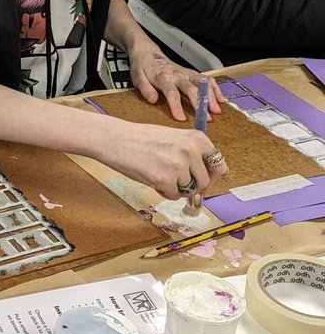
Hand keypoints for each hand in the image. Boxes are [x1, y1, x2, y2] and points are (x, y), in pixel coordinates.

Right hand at [98, 119, 229, 199]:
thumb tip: (206, 180)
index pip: (220, 166)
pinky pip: (173, 195)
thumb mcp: (173, 138)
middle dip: (191, 185)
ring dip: (176, 188)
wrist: (114, 138)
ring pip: (189, 190)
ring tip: (158, 173)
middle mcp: (191, 150)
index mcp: (196, 138)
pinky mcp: (165, 179)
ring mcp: (179, 165)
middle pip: (205, 182)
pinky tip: (150, 177)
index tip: (201, 181)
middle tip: (175, 181)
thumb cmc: (139, 138)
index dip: (211, 177)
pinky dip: (163, 191)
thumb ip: (191, 154)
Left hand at [129, 47, 224, 120]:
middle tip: (206, 118)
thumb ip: (145, 89)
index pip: (171, 92)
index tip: (181, 118)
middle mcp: (177, 75)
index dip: (176, 106)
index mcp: (163, 77)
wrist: (148, 53)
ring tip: (216, 111)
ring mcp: (187, 73)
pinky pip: (207, 79)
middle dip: (200, 103)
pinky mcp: (192, 73)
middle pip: (191, 89)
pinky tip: (220, 99)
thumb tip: (153, 100)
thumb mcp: (137, 78)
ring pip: (202, 83)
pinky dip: (215, 88)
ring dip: (211, 96)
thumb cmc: (143, 67)